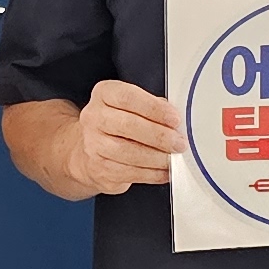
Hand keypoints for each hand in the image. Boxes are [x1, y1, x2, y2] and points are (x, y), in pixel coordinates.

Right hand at [63, 77, 186, 195]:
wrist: (89, 152)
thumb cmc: (118, 125)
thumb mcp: (133, 106)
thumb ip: (153, 108)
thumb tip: (176, 122)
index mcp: (104, 94)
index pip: (128, 97)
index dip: (154, 109)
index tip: (175, 119)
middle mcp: (94, 118)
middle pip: (128, 125)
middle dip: (159, 136)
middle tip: (179, 142)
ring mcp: (93, 145)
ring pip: (128, 152)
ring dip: (157, 157)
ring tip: (173, 158)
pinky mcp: (99, 169)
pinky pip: (129, 173)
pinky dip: (152, 174)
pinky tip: (164, 171)